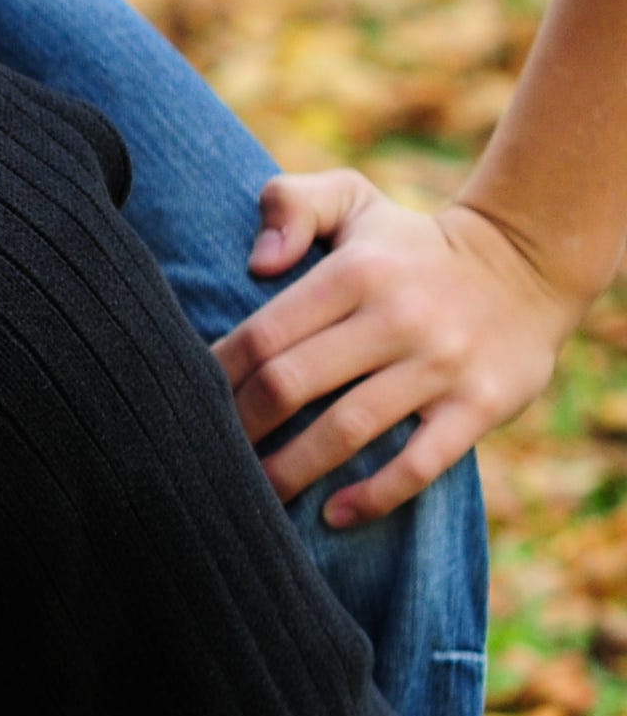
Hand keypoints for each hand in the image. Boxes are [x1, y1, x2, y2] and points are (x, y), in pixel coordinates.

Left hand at [216, 169, 579, 524]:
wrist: (529, 263)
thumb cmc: (411, 244)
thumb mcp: (354, 201)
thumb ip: (291, 205)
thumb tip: (257, 263)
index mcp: (354, 273)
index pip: (263, 335)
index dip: (216, 377)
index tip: (188, 403)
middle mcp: (396, 319)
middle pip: (290, 385)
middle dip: (239, 428)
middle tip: (210, 455)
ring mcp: (441, 366)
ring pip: (346, 431)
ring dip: (291, 471)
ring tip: (256, 495)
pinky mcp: (482, 406)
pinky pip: (421, 463)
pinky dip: (376, 497)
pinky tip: (335, 515)